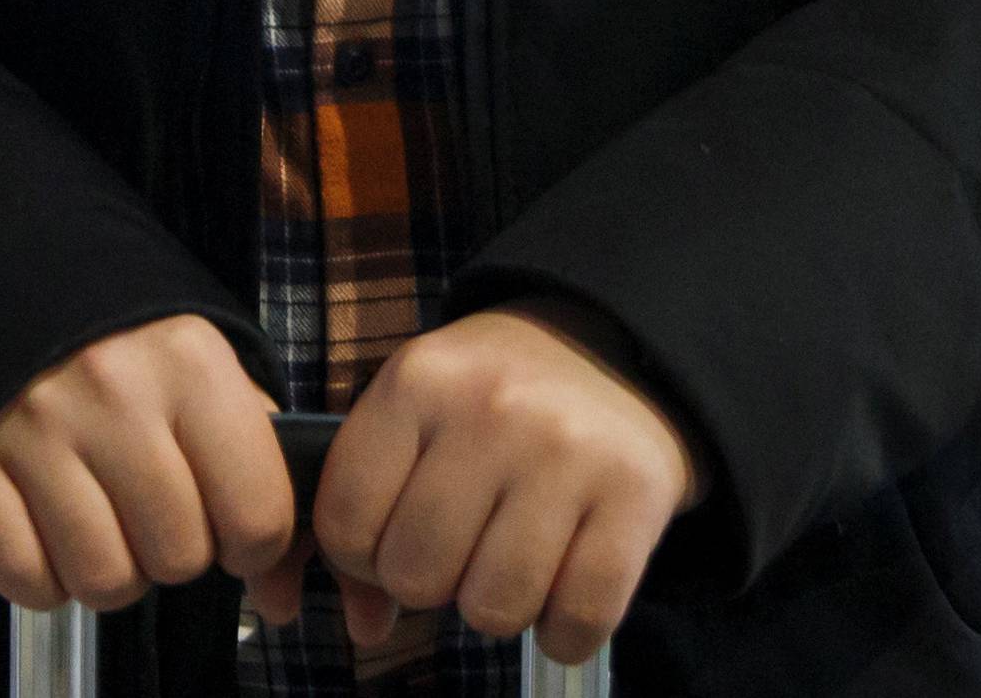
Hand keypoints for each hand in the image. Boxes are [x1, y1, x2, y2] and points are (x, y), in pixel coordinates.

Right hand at [0, 316, 294, 616]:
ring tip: (107, 517)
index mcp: (190, 362)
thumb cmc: (132, 346)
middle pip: (178, 558)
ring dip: (112, 568)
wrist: (16, 282)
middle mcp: (114, 392)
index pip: (257, 515)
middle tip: (158, 509)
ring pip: (104, 581)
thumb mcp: (208, 369)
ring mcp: (37, 431)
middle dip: (176, 551)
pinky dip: (44, 578)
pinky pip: (26, 580)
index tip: (233, 524)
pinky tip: (53, 528)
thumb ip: (260, 463)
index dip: (254, 540)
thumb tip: (279, 592)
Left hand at [287, 307, 700, 663]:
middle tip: (464, 541)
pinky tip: (565, 580)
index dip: (360, 555)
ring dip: (499, 605)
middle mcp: (491, 408)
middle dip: (433, 580)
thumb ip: (370, 509)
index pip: (345, 520)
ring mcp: (567, 451)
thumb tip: (367, 627)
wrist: (613, 350)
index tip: (396, 532)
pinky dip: (564, 630)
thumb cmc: (493, 396)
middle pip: (416, 575)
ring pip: (494, 609)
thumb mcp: (417, 412)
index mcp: (420, 379)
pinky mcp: (635, 495)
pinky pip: (577, 623)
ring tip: (514, 553)